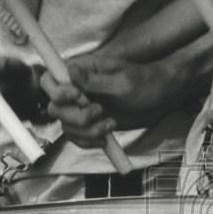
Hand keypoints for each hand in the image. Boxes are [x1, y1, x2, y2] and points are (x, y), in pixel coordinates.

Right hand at [48, 54, 191, 132]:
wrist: (162, 97)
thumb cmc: (146, 82)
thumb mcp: (122, 81)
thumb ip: (94, 80)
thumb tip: (70, 72)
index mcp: (80, 72)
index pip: (50, 81)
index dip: (57, 92)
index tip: (78, 96)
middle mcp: (75, 90)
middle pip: (54, 108)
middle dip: (76, 116)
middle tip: (100, 112)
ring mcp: (80, 108)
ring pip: (66, 126)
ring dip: (86, 131)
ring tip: (110, 125)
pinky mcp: (88, 124)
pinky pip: (76, 138)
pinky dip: (89, 141)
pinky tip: (105, 138)